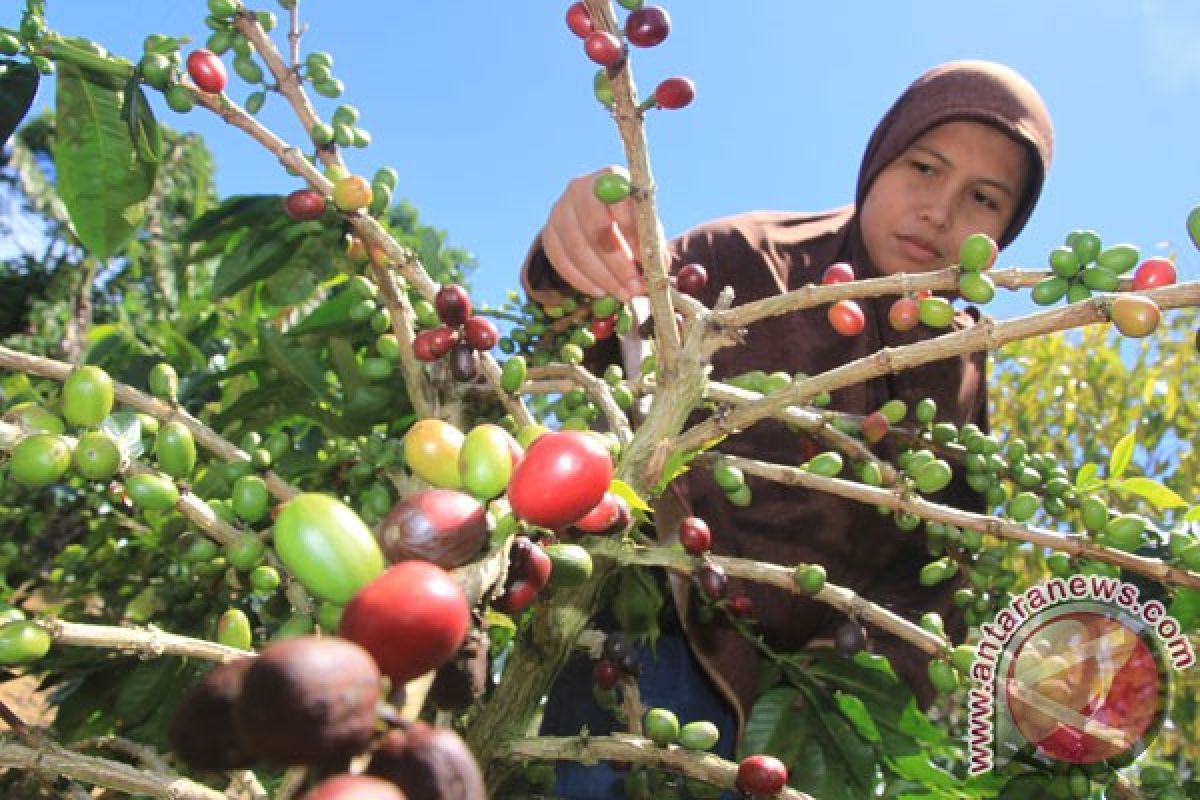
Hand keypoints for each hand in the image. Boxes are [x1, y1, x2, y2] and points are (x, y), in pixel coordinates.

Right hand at [540, 166, 645, 301]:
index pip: (619, 202)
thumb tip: (657, 269)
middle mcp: (580, 188)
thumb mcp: (644, 224)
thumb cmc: (628, 220)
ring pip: (578, 249)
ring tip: (623, 294)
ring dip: (603, 277)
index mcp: (610, 177)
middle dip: (618, 264)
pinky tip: (600, 291)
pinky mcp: (548, 232)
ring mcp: (559, 210)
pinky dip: (582, 280)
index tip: (647, 262)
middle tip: (635, 288)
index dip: (633, 234)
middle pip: (596, 228)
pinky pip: (561, 261)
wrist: (593, 215)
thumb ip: (651, 242)